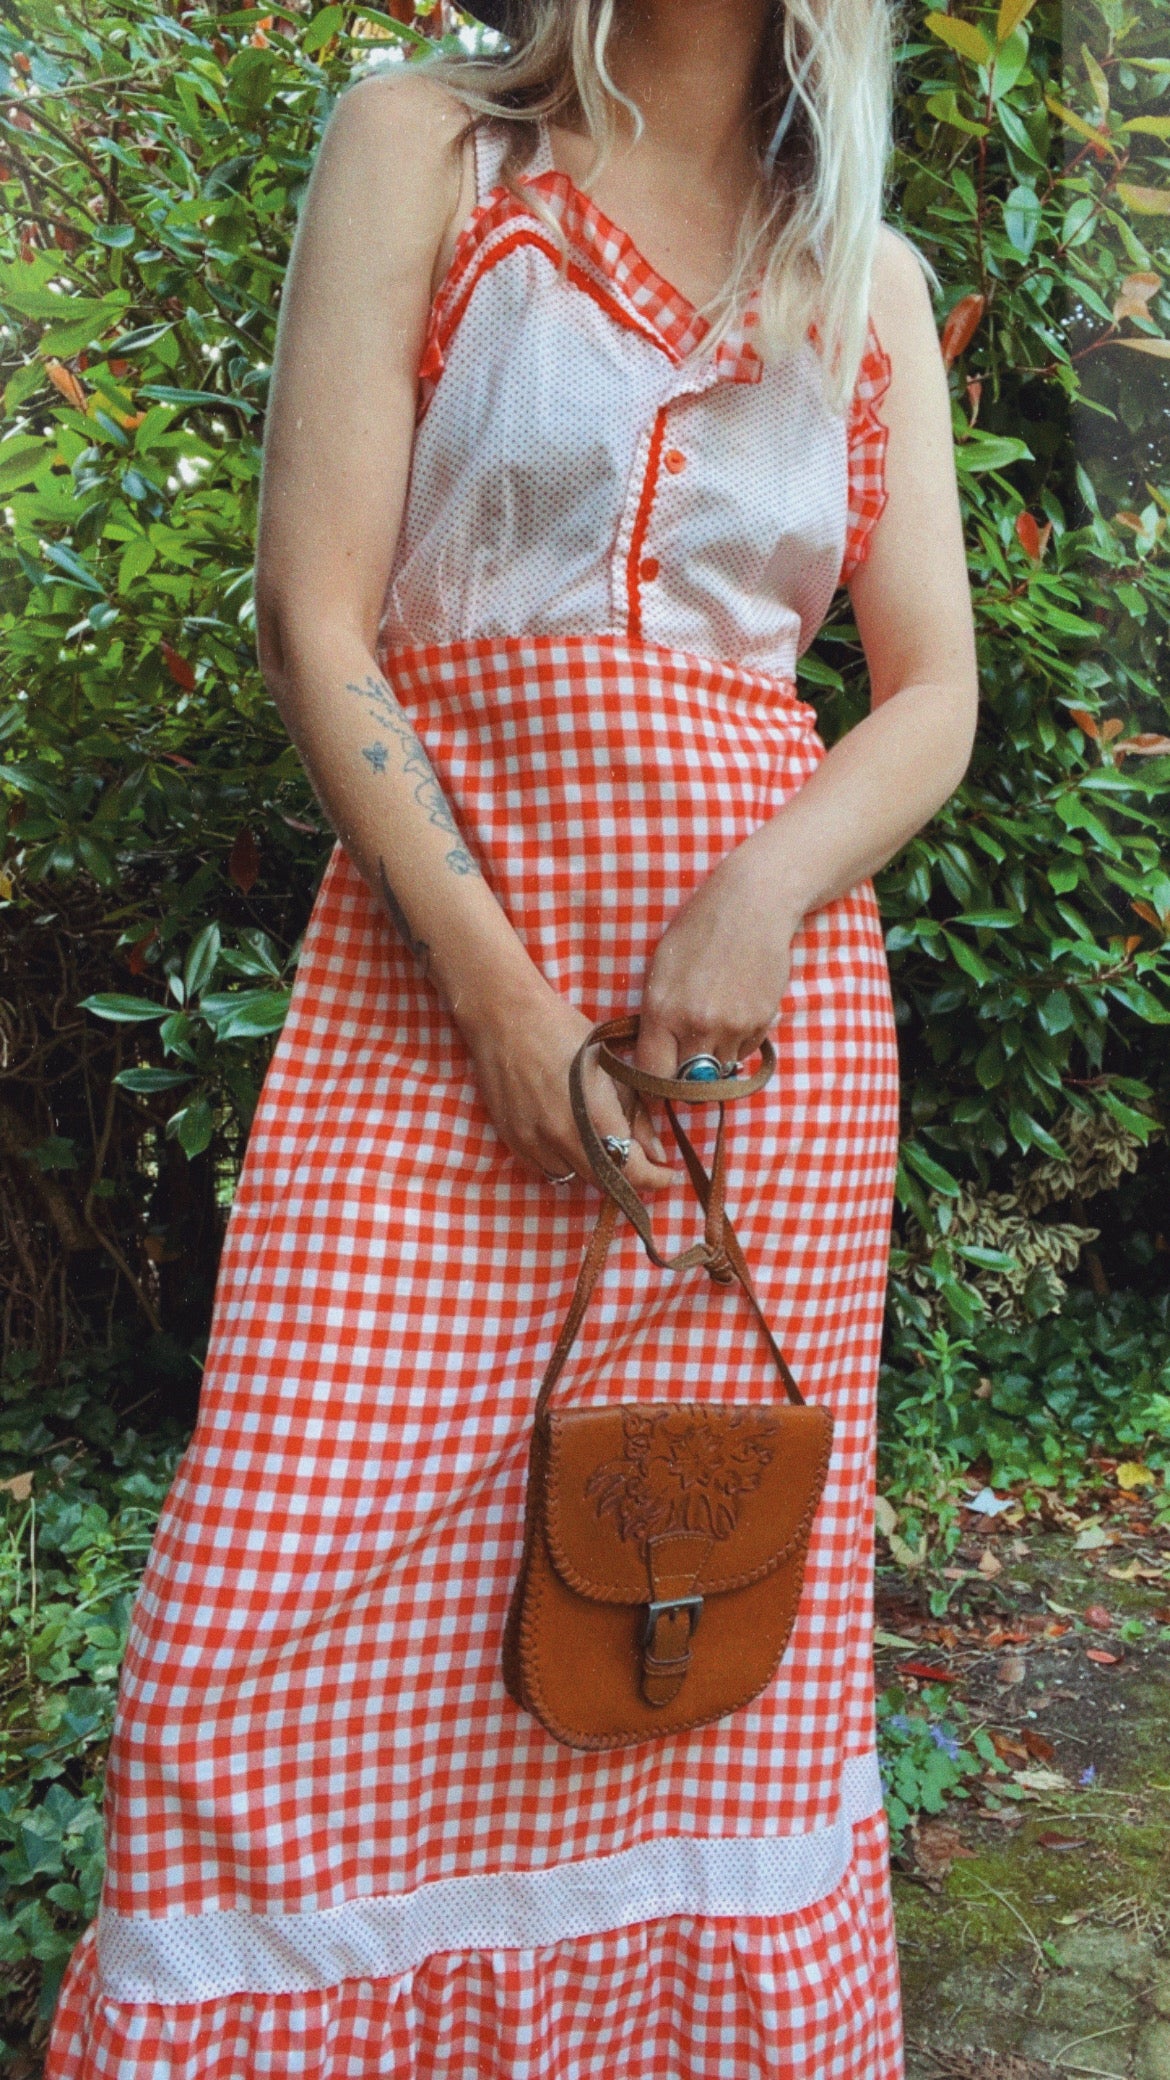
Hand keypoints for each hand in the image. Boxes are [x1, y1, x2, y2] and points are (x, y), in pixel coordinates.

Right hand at [456, 977, 674, 1194]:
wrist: (504, 1019)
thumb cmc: (562, 1031)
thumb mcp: (609, 1066)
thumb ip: (635, 1113)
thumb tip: (656, 1153)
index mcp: (591, 1111)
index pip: (629, 1168)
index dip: (654, 1179)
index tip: (666, 1174)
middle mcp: (560, 1133)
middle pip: (603, 1181)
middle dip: (628, 1177)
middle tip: (644, 1164)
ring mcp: (532, 1140)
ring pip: (574, 1176)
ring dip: (592, 1166)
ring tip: (600, 1140)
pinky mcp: (512, 1140)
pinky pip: (545, 1168)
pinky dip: (564, 1160)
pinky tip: (569, 1135)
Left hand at [635, 835, 801, 1080]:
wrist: (752, 905)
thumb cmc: (697, 930)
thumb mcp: (660, 970)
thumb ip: (656, 1019)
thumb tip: (657, 1060)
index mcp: (663, 1011)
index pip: (654, 1076)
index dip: (652, 1089)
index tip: (653, 1091)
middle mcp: (699, 1025)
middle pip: (689, 1086)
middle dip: (683, 1083)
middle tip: (682, 1069)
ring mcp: (734, 1026)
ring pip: (720, 1072)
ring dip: (712, 1063)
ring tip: (709, 1032)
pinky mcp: (762, 1022)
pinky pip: (745, 1053)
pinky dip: (737, 1046)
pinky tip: (733, 1015)